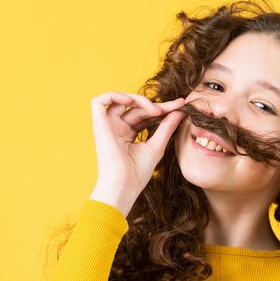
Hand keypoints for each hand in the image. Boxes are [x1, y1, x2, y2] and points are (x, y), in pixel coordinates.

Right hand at [89, 92, 185, 214]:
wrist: (124, 184)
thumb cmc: (138, 172)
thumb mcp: (157, 146)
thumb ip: (166, 127)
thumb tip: (180, 112)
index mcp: (128, 134)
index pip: (145, 114)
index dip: (162, 108)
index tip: (181, 105)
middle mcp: (117, 128)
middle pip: (136, 107)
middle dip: (157, 105)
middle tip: (176, 106)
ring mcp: (107, 126)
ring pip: (120, 100)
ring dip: (138, 99)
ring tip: (155, 109)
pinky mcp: (99, 125)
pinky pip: (99, 102)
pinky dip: (114, 95)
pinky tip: (131, 101)